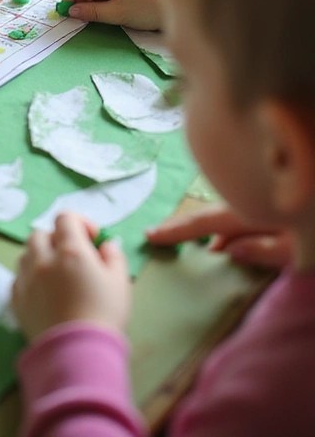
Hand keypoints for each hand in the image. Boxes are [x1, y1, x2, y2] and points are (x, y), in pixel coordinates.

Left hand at [12, 213, 130, 341]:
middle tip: (72, 257)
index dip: (80, 223)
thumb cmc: (104, 315)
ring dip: (40, 256)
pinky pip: (18, 278)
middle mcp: (43, 259)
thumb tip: (105, 245)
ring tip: (55, 274)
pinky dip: (30, 278)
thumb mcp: (119, 281)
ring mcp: (26, 279)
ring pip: (26, 254)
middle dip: (56, 239)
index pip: (65, 218)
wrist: (77, 353)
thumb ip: (113, 256)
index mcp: (70, 250)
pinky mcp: (16, 300)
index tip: (91, 240)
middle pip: (41, 233)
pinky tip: (44, 292)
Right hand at [146, 204, 292, 270]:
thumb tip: (226, 249)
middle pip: (213, 215)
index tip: (149, 235)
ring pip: (231, 214)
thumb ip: (266, 250)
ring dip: (216, 231)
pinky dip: (234, 228)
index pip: (207, 221)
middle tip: (160, 236)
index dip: (178, 230)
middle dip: (188, 228)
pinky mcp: (274, 202)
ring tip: (204, 250)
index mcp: (255, 210)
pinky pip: (244, 213)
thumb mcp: (301, 250)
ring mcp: (262, 199)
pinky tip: (234, 242)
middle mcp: (253, 200)